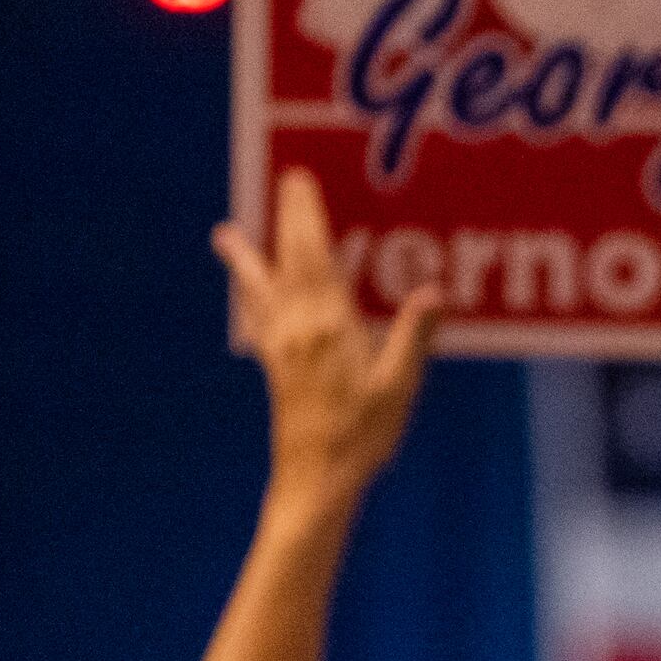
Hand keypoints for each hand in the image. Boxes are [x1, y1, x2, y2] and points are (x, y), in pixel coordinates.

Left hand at [215, 171, 443, 515]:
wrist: (316, 479)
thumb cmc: (362, 436)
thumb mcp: (398, 386)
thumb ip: (414, 336)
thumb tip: (435, 291)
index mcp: (330, 327)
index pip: (316, 258)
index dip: (306, 217)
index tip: (300, 181)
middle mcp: (298, 330)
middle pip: (288, 262)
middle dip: (286, 220)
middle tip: (282, 182)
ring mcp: (282, 348)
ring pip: (261, 290)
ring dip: (246, 259)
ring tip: (225, 235)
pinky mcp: (276, 367)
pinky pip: (259, 320)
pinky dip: (251, 299)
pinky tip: (246, 296)